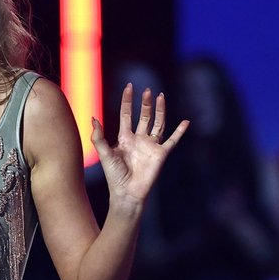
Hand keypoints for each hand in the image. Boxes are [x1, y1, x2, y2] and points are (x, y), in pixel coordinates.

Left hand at [91, 84, 188, 204]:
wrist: (127, 192)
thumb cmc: (114, 175)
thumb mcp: (104, 154)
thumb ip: (98, 137)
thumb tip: (93, 118)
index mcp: (124, 138)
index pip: (126, 114)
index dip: (127, 101)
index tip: (129, 87)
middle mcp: (139, 139)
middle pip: (143, 116)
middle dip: (145, 103)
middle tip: (147, 90)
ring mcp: (151, 146)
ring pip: (157, 123)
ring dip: (160, 110)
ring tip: (161, 96)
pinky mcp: (161, 154)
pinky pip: (172, 140)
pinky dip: (179, 132)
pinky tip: (185, 122)